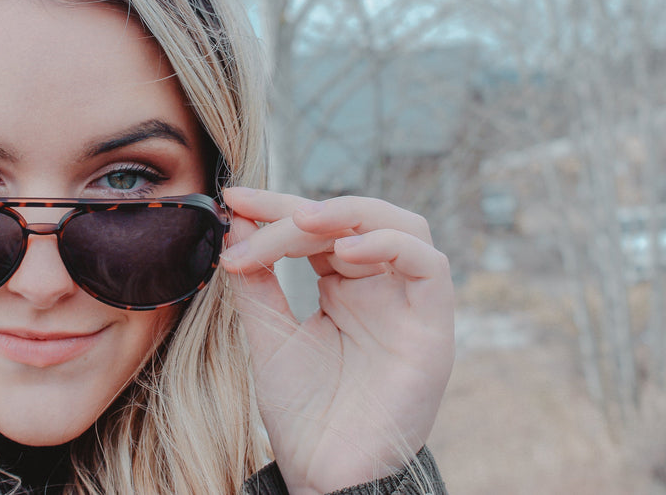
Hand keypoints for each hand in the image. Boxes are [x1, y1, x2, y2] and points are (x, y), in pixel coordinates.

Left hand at [219, 187, 453, 494]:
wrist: (326, 475)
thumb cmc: (303, 414)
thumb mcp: (269, 335)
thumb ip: (256, 281)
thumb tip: (236, 222)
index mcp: (343, 286)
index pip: (316, 228)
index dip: (275, 208)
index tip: (232, 198)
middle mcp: (380, 287)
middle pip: (353, 218)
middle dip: (298, 208)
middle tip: (250, 211)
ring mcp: (409, 304)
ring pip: (400, 225)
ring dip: (348, 213)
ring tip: (299, 220)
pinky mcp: (433, 327)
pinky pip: (428, 265)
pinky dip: (389, 245)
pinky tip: (341, 253)